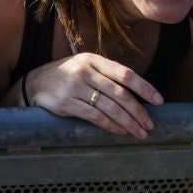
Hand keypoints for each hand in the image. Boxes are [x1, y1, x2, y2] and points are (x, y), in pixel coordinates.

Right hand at [24, 50, 163, 138]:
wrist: (34, 83)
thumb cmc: (67, 76)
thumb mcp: (85, 67)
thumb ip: (106, 76)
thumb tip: (137, 94)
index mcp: (93, 59)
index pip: (125, 73)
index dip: (144, 87)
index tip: (159, 101)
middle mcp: (84, 70)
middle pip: (119, 93)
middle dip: (138, 111)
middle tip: (150, 125)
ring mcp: (74, 86)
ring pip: (109, 107)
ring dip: (128, 122)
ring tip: (140, 133)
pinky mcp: (65, 103)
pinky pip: (95, 117)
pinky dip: (111, 126)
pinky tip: (120, 132)